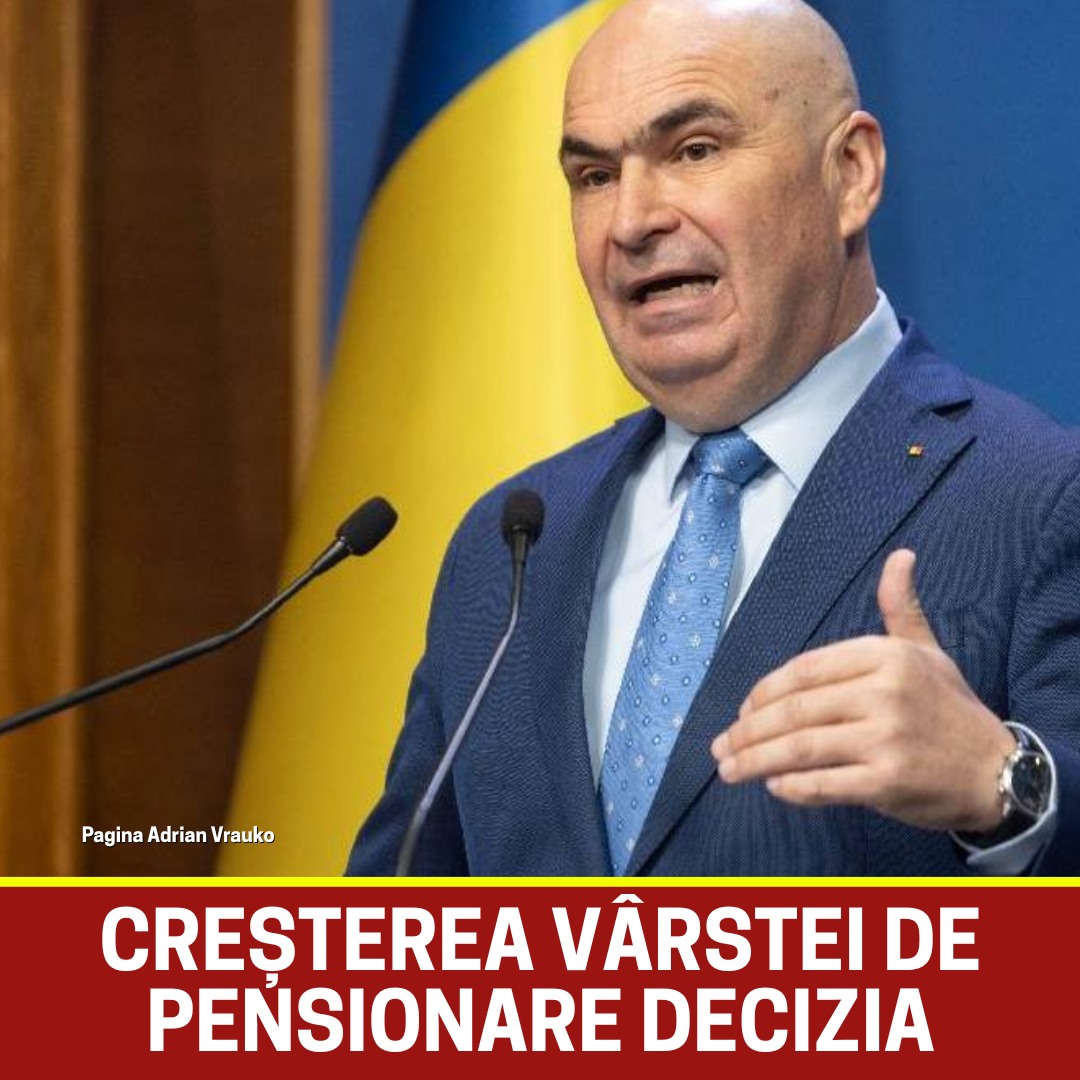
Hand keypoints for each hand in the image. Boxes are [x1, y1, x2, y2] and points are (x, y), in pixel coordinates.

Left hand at [710, 549, 1016, 831]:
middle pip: (793, 710)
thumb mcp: (926, 651)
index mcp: (884, 656)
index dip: (763, 692)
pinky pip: (822, 784)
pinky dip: (791, 787)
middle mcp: (882, 693)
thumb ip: (900, 608)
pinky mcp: (886, 782)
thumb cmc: (950, 708)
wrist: (998, 772)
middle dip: (747, 731)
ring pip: (799, 748)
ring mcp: (884, 738)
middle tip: (721, 747)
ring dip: (755, 761)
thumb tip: (900, 556)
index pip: (802, 670)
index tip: (742, 711)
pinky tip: (774, 786)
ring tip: (730, 770)